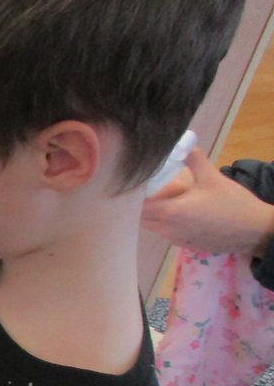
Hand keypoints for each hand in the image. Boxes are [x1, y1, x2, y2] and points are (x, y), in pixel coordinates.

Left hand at [142, 147, 273, 256]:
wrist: (253, 231)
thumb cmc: (232, 204)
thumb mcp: (212, 177)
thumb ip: (193, 158)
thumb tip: (181, 141)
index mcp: (170, 212)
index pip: (137, 207)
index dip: (132, 196)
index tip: (133, 183)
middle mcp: (166, 229)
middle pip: (140, 217)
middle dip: (139, 204)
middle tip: (146, 187)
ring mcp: (174, 239)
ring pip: (151, 226)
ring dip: (152, 213)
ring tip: (160, 196)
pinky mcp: (183, 244)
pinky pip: (164, 232)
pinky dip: (163, 221)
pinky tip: (176, 209)